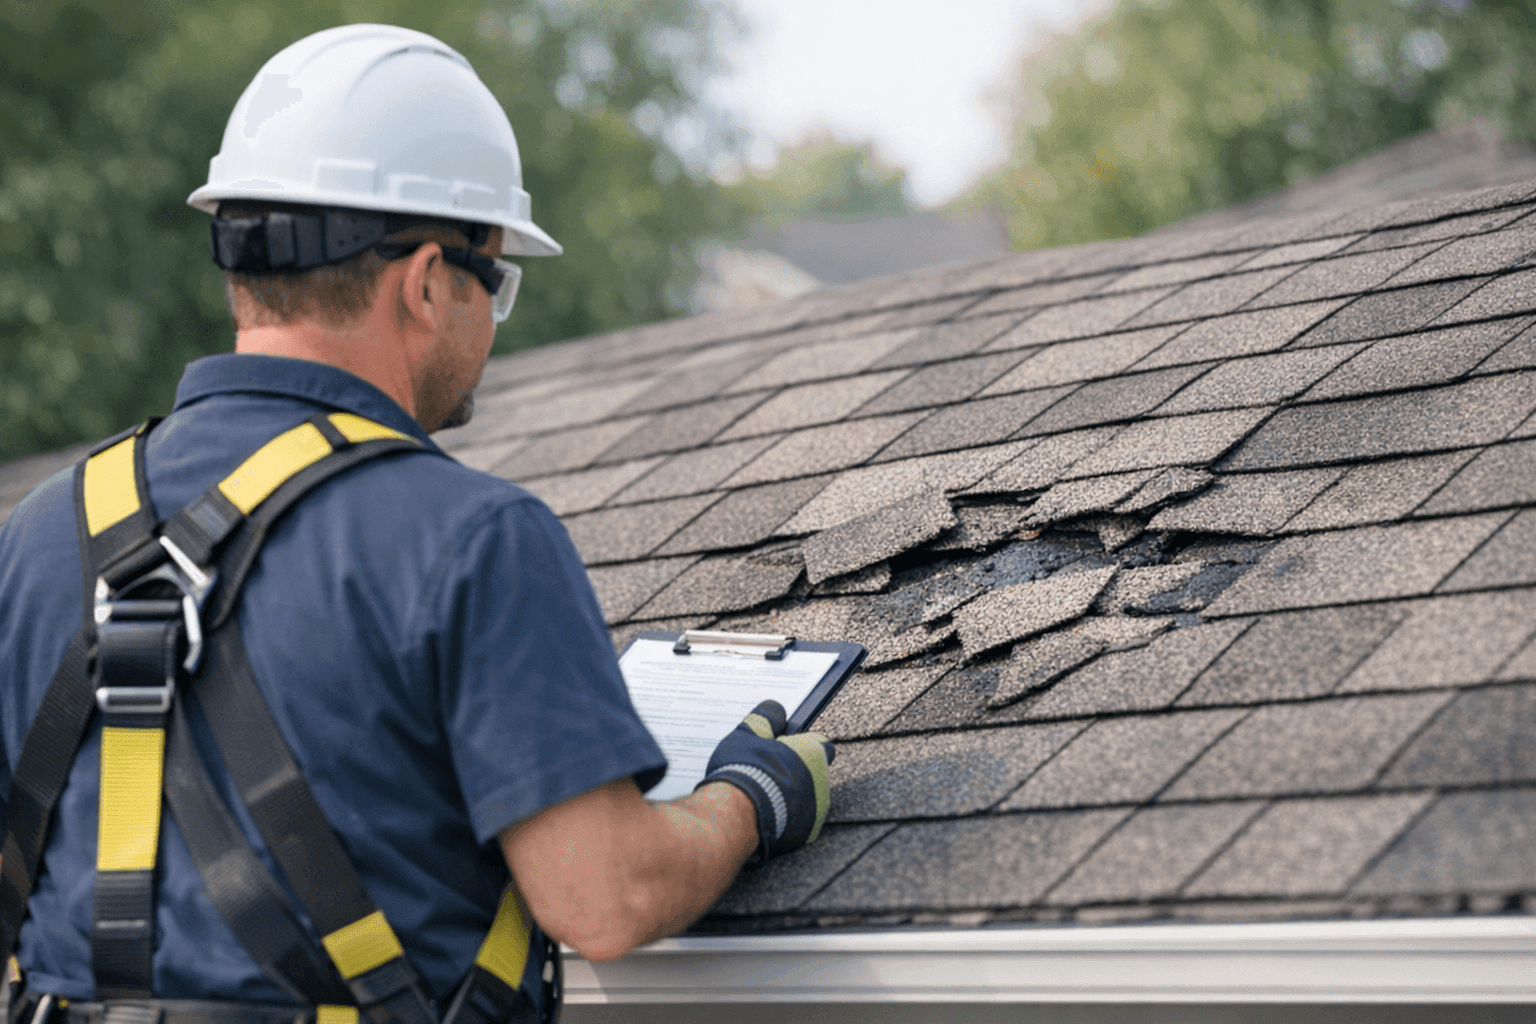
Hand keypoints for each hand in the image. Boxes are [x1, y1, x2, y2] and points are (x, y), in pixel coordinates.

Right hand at [696, 700, 834, 863]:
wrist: (735, 817)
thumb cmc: (744, 771)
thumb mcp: (747, 734)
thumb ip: (765, 717)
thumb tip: (775, 708)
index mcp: (812, 753)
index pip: (819, 743)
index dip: (799, 743)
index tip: (782, 746)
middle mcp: (821, 782)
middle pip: (812, 772)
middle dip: (794, 771)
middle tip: (766, 772)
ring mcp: (816, 811)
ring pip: (806, 798)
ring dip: (790, 795)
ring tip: (761, 795)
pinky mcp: (805, 835)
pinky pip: (798, 822)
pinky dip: (785, 818)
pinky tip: (763, 815)